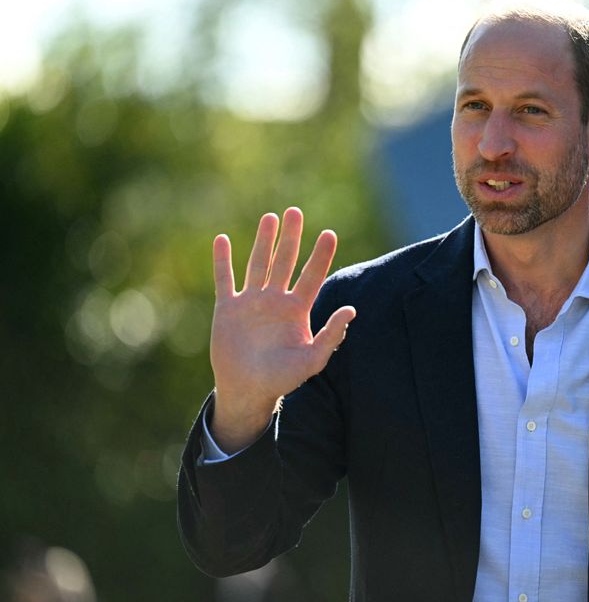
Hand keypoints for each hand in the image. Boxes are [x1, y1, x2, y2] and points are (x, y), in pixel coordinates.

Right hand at [209, 207, 355, 451]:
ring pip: (258, 264)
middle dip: (291, 237)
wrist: (248, 390)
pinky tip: (222, 240)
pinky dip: (223, 260)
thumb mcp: (313, 360)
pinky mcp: (228, 308)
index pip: (312, 275)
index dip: (320, 255)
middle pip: (285, 261)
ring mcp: (252, 302)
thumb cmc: (283, 378)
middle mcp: (276, 300)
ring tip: (270, 217)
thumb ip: (332, 335)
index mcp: (298, 309)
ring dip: (264, 241)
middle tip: (294, 212)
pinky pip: (225, 279)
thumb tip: (352, 310)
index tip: (329, 233)